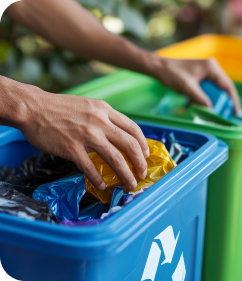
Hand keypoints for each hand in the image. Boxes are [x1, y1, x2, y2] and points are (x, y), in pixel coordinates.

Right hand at [18, 88, 148, 190]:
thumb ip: (104, 118)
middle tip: (142, 173)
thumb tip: (118, 135)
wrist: (34, 107)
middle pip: (129, 145)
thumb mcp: (88, 106)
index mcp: (105, 110)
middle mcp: (100, 122)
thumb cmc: (60, 107)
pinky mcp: (72, 148)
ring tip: (130, 184)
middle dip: (140, 162)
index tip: (145, 155)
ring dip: (126, 175)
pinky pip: (90, 168)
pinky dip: (98, 179)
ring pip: (115, 159)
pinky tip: (102, 185)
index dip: (143, 144)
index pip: (133, 128)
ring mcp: (87, 135)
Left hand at [154, 58, 240, 111]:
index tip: (236, 112)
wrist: (159, 68)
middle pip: (221, 88)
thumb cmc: (172, 74)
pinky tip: (199, 107)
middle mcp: (211, 69)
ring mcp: (204, 73)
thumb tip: (211, 110)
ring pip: (212, 91)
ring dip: (211, 102)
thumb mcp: (187, 87)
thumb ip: (200, 98)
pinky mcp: (198, 78)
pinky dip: (203, 99)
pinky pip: (204, 90)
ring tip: (212, 114)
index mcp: (211, 68)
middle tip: (224, 115)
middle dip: (222, 102)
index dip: (233, 100)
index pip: (227, 85)